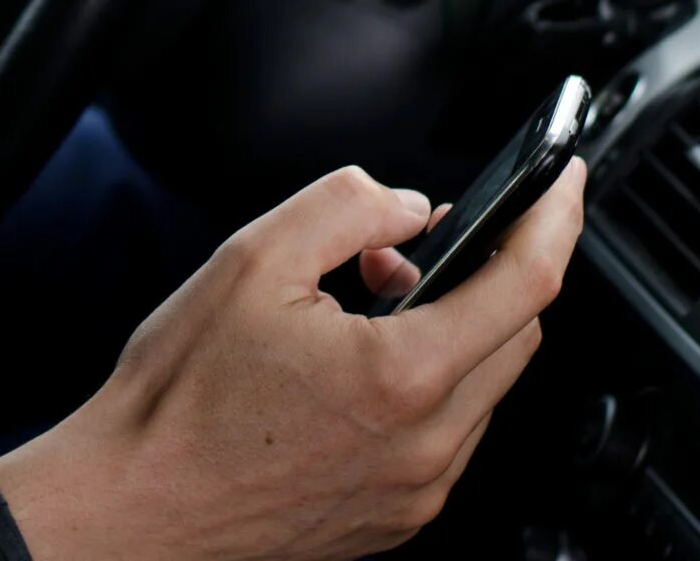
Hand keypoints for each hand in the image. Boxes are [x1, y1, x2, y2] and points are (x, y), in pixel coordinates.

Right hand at [0, 161, 585, 560]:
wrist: (137, 505)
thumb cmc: (180, 401)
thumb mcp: (250, 260)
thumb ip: (343, 208)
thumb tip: (404, 204)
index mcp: (401, 375)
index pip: (525, 283)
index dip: (554, 218)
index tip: (562, 182)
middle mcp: (427, 444)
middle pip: (515, 335)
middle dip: (482, 272)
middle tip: (402, 245)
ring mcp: (417, 490)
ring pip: (481, 386)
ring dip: (449, 330)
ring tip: (360, 306)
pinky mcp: (397, 517)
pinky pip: (446, 435)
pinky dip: (424, 385)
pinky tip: (354, 366)